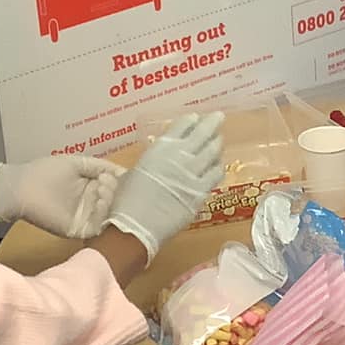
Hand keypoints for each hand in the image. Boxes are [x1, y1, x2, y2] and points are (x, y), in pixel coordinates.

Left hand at [0, 153, 123, 239]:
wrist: (22, 188)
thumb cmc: (46, 172)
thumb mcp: (77, 163)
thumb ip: (100, 166)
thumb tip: (123, 171)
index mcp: (91, 187)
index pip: (115, 188)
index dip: (118, 182)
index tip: (115, 175)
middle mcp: (90, 203)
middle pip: (114, 202)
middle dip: (115, 191)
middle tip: (106, 183)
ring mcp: (85, 217)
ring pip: (109, 215)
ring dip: (110, 202)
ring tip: (102, 190)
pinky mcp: (78, 230)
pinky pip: (97, 227)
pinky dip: (103, 215)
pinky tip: (100, 202)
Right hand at [107, 112, 225, 260]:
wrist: (135, 227)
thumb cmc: (126, 201)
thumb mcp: (134, 172)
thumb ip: (151, 163)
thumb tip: (157, 163)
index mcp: (160, 149)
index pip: (181, 126)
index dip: (191, 121)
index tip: (196, 117)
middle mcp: (179, 157)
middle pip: (202, 134)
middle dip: (212, 123)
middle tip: (218, 117)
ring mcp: (193, 174)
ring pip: (213, 152)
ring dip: (217, 144)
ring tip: (218, 141)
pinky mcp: (201, 192)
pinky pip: (216, 174)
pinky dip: (218, 167)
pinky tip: (217, 166)